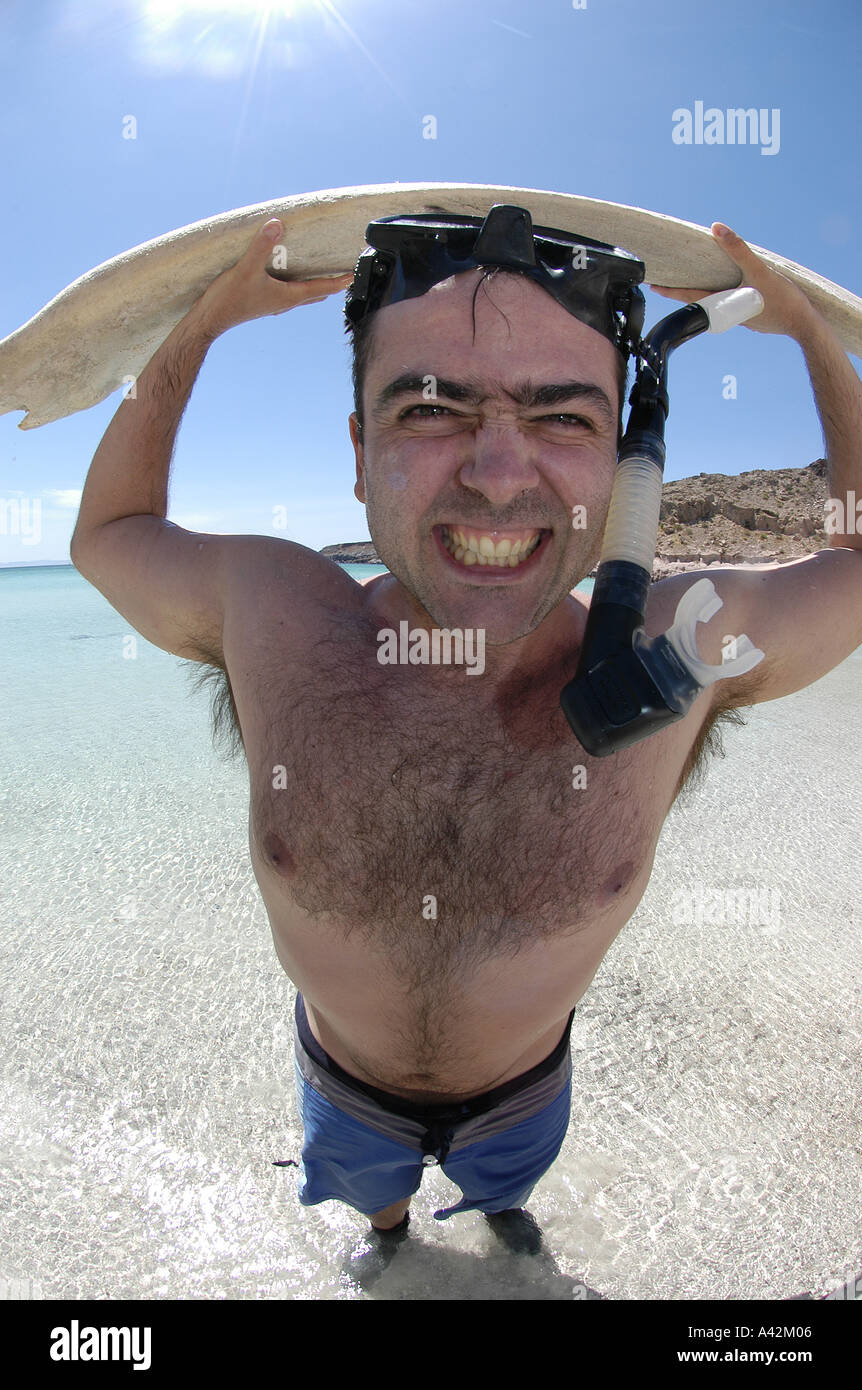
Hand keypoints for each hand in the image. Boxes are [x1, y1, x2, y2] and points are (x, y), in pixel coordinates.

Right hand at [193, 218, 352, 337]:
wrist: (210, 318)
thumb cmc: (230, 298)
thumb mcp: (246, 268)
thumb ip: (262, 246)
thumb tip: (277, 224)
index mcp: (288, 296)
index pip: (322, 287)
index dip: (340, 280)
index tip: (354, 273)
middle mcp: (285, 302)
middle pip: (316, 292)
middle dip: (331, 283)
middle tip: (343, 272)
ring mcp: (274, 304)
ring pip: (302, 294)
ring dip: (314, 284)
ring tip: (322, 272)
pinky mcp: (263, 302)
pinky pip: (287, 292)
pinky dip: (296, 284)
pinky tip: (288, 276)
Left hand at [650, 222, 820, 340]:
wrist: (804, 324)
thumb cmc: (783, 300)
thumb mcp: (760, 270)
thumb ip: (738, 249)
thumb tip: (716, 229)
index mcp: (724, 304)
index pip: (691, 296)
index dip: (672, 291)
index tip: (655, 287)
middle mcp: (728, 313)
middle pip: (701, 301)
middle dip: (685, 291)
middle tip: (670, 283)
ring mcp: (741, 316)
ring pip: (718, 303)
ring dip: (707, 293)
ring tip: (701, 281)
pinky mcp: (752, 316)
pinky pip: (734, 304)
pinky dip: (727, 295)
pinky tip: (734, 289)